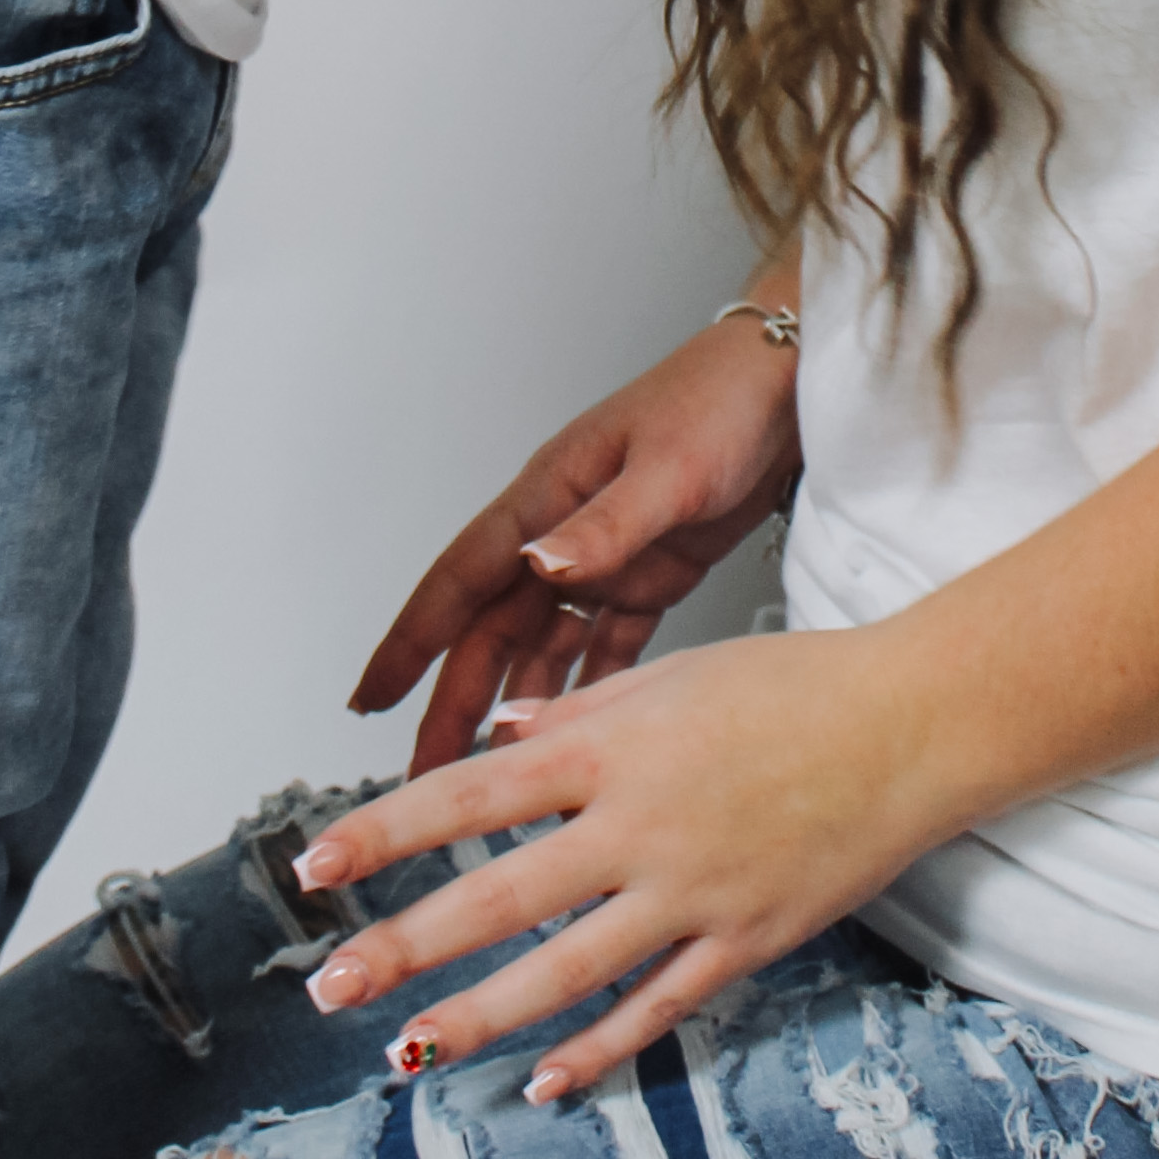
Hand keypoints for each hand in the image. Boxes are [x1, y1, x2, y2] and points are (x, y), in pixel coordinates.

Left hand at [295, 626, 942, 1102]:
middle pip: (498, 899)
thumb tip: (500, 738)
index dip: (384, 835)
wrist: (914, 726)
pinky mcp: (743, 944)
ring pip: (564, 974)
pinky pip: (655, 1010)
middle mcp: (639, 827)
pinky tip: (542, 1082)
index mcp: (612, 747)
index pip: (469, 796)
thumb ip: (579, 713)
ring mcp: (691, 895)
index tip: (314, 867)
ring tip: (407, 1051)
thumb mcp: (673, 675)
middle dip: (404, 947)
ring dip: (477, 1018)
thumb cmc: (796, 686)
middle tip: (330, 987)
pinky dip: (596, 1052)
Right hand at [351, 318, 806, 771]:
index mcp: (546, 497)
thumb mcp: (665, 469)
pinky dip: (591, 688)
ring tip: (494, 770)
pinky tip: (579, 733)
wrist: (787, 386)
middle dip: (457, 701)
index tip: (371, 697)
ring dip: (518, 704)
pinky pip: (606, 645)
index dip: (411, 642)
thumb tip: (537, 565)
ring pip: (541, 645)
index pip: (459, 580)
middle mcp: (563, 532)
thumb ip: (604, 524)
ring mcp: (603, 557)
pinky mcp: (650, 574)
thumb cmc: (721, 401)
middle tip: (429, 771)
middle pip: (492, 630)